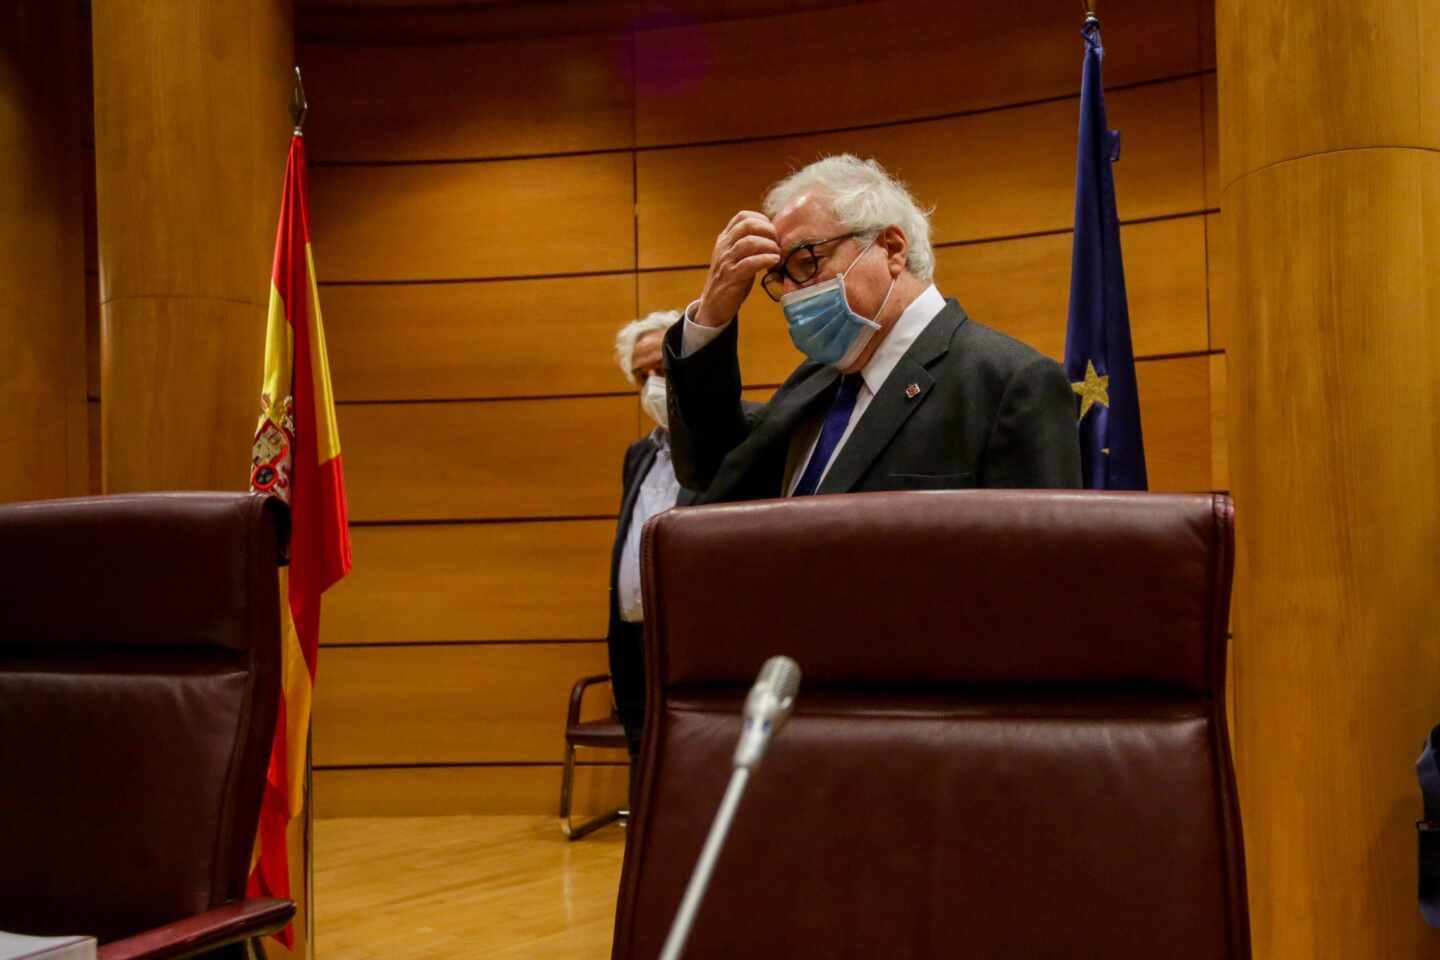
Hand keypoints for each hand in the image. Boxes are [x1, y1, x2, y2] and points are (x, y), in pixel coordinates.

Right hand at [694, 210, 780, 327]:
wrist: (713, 305)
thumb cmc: (730, 280)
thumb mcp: (736, 257)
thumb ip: (749, 245)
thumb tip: (775, 237)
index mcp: (725, 239)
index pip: (742, 216)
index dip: (762, 219)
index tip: (773, 231)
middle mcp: (724, 246)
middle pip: (747, 225)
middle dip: (768, 230)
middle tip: (778, 242)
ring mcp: (726, 261)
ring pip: (749, 242)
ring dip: (769, 246)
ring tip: (778, 253)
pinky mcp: (731, 277)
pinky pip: (750, 263)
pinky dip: (765, 260)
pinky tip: (774, 261)